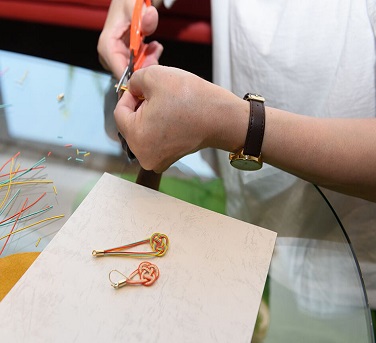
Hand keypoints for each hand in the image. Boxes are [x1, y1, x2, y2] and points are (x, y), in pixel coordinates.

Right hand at [98, 0, 162, 78]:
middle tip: (156, 52)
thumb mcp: (135, 6)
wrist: (127, 2)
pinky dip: (147, 58)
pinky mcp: (123, 59)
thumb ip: (145, 15)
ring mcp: (116, 58)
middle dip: (145, 66)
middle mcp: (109, 55)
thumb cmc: (127, 3)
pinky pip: (138, 66)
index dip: (137, 76)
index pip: (121, 72)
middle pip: (129, 74)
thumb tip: (151, 16)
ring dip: (148, 60)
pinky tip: (152, 47)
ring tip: (154, 47)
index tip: (152, 69)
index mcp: (107, 46)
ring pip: (135, 71)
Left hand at [114, 65, 248, 172]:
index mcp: (136, 138)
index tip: (145, 87)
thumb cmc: (190, 98)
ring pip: (144, 131)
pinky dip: (161, 126)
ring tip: (168, 104)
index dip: (130, 95)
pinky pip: (156, 139)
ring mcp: (157, 161)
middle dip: (141, 107)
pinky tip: (174, 116)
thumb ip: (134, 80)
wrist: (222, 117)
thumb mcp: (154, 76)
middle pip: (131, 124)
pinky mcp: (170, 159)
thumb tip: (132, 89)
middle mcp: (144, 156)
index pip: (120, 112)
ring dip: (150, 116)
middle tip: (157, 94)